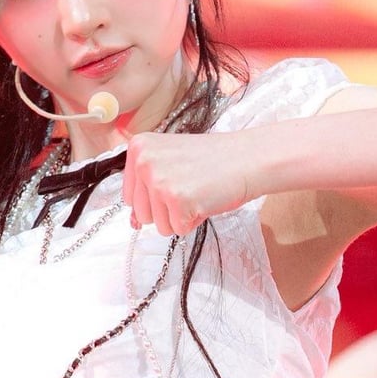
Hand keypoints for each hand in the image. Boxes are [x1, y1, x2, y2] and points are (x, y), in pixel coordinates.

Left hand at [122, 130, 253, 235]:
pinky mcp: (177, 200)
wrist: (247, 158)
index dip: (155, 198)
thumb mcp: (170, 162)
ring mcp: (160, 181)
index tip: (176, 181)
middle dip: (167, 210)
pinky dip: (194, 220)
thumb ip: (146, 188)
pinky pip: (178, 229)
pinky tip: (205, 199)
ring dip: (180, 216)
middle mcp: (144, 162)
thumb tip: (133, 222)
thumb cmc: (212, 161)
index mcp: (139, 148)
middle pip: (142, 214)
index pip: (130, 196)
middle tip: (190, 186)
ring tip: (198, 191)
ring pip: (159, 225)